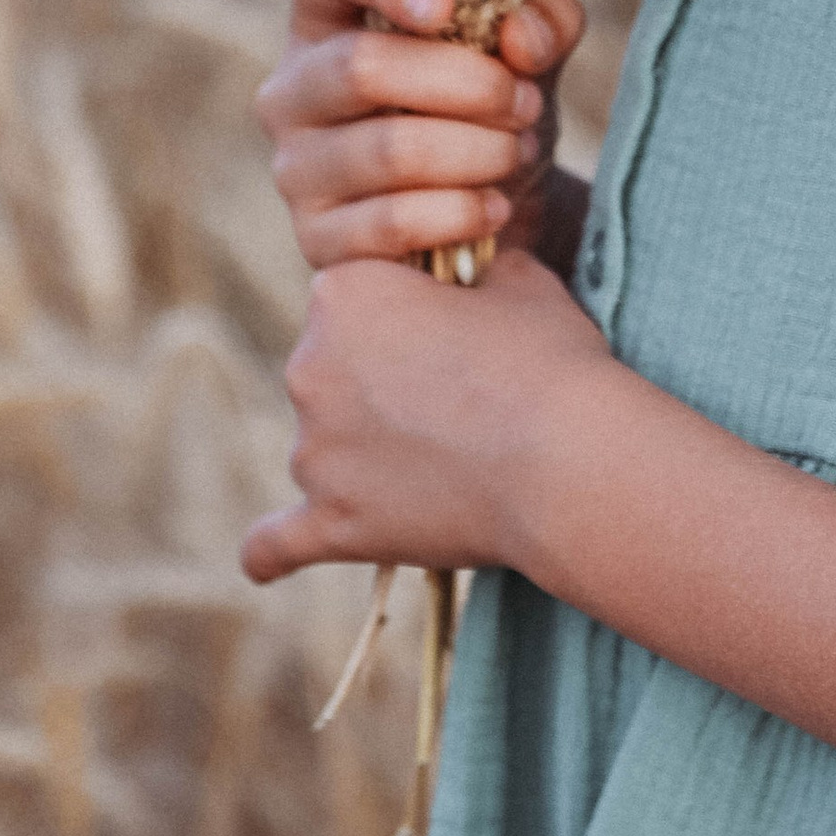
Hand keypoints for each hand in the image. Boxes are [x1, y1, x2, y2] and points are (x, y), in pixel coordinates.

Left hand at [238, 244, 615, 584]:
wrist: (570, 462)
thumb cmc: (549, 360)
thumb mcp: (520, 280)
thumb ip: (478, 269)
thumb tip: (474, 271)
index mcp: (344, 293)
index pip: (356, 297)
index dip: (408, 317)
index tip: (456, 338)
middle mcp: (307, 367)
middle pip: (331, 370)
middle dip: (380, 385)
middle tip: (460, 405)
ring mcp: (314, 452)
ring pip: (325, 447)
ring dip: (367, 455)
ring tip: (448, 469)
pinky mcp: (332, 522)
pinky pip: (279, 542)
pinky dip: (272, 553)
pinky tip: (266, 566)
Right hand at [255, 0, 587, 274]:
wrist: (489, 217)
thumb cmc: (491, 114)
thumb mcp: (528, 60)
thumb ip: (543, 24)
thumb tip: (520, 33)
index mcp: (330, 16)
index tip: (448, 5)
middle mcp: (293, 87)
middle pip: (361, 66)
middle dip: (466, 83)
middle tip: (524, 101)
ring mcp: (297, 167)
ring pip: (388, 149)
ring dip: (477, 150)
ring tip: (519, 150)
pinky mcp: (316, 239)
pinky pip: (393, 220)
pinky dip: (462, 211)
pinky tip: (494, 207)